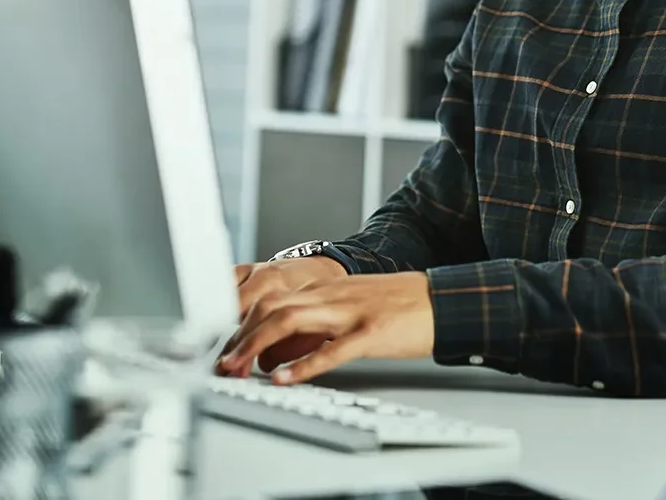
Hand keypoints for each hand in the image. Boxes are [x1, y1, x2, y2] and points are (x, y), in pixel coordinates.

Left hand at [218, 271, 434, 383]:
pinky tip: (283, 379)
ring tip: (239, 370)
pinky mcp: (372, 332)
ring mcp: (352, 312)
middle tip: (222, 364)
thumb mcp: (354, 301)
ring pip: (291, 320)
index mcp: (329, 287)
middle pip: (272, 306)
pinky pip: (332, 349)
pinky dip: (302, 365)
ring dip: (257, 346)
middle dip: (239, 335)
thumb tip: (289, 334)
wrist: (443, 299)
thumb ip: (323, 312)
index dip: (241, 320)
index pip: (271, 296)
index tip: (224, 344)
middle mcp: (333, 295)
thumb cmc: (402, 304)